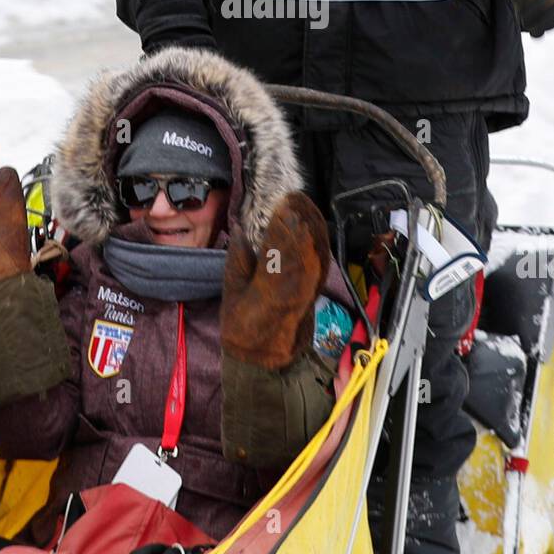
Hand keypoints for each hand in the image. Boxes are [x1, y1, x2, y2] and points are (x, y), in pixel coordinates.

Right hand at [221, 193, 329, 370]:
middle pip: (306, 244)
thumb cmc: (243, 327)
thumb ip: (237, 259)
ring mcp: (310, 286)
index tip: (280, 203)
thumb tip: (240, 227)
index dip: (286, 224)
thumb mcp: (231, 293)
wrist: (266, 358)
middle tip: (292, 195)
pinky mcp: (317, 287)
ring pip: (318, 248)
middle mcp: (297, 286)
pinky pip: (322, 256)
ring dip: (313, 222)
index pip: (284, 249)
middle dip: (301, 217)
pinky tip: (313, 221)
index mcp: (272, 288)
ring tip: (302, 202)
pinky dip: (319, 235)